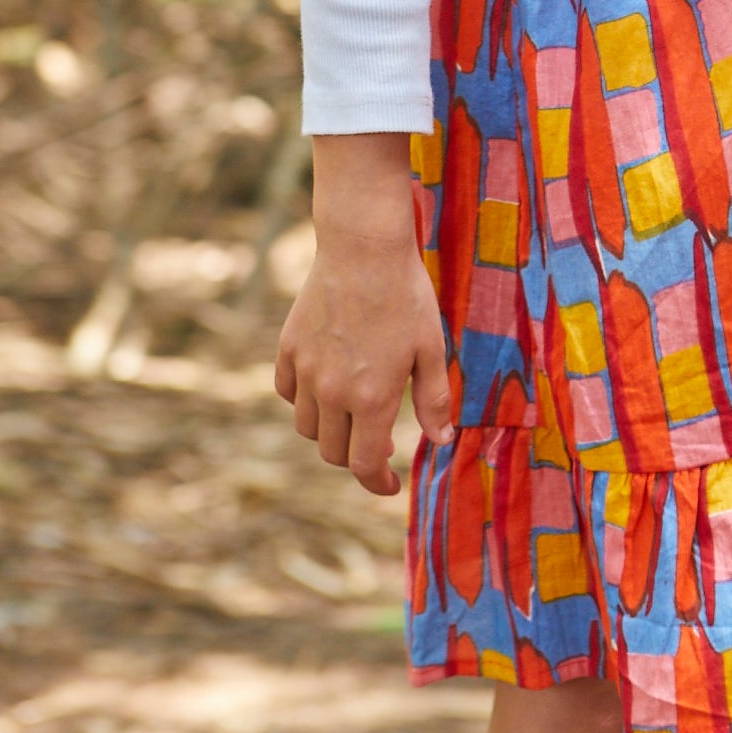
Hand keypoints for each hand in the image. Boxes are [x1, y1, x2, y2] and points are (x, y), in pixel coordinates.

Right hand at [274, 132, 453, 496]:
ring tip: (353, 414)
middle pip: (334, 452)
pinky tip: (326, 387)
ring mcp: (306, 370)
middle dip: (357, 458)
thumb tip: (442, 441)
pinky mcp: (288, 348)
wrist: (363, 248)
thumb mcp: (431, 348)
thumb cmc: (406, 296)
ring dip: (330, 431)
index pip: (366, 464)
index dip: (378, 483)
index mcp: (373, 398)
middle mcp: (333, 392)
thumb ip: (435, 400)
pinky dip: (304, 400)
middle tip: (378, 446)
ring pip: (308, 427)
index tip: (391, 484)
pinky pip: (289, 393)